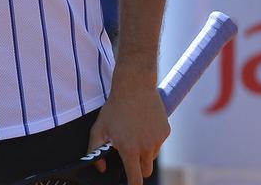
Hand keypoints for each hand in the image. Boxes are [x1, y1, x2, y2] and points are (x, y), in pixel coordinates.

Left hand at [88, 69, 169, 184]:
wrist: (134, 86)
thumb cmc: (114, 108)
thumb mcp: (99, 128)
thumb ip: (94, 150)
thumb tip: (100, 167)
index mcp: (129, 149)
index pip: (135, 178)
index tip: (130, 184)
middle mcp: (146, 147)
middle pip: (146, 171)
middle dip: (138, 168)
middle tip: (129, 154)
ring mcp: (158, 140)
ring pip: (152, 156)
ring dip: (144, 151)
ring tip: (134, 133)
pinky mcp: (166, 132)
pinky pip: (158, 143)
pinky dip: (151, 139)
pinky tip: (143, 125)